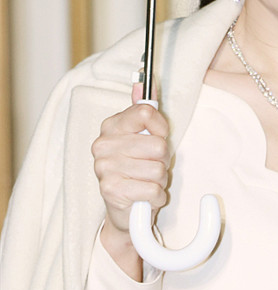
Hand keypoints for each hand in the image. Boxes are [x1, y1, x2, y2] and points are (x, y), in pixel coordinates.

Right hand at [91, 83, 170, 275]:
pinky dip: (156, 196)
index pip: (145, 112)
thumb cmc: (138, 169)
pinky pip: (154, 189)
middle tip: (151, 166)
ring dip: (160, 180)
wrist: (125, 210)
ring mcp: (104, 167)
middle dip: (163, 160)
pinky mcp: (111, 190)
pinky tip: (145, 196)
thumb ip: (143, 109)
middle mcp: (103, 144)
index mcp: (111, 126)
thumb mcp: (142, 136)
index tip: (158, 137)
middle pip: (158, 145)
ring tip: (147, 181)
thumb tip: (143, 80)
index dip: (161, 128)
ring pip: (158, 169)